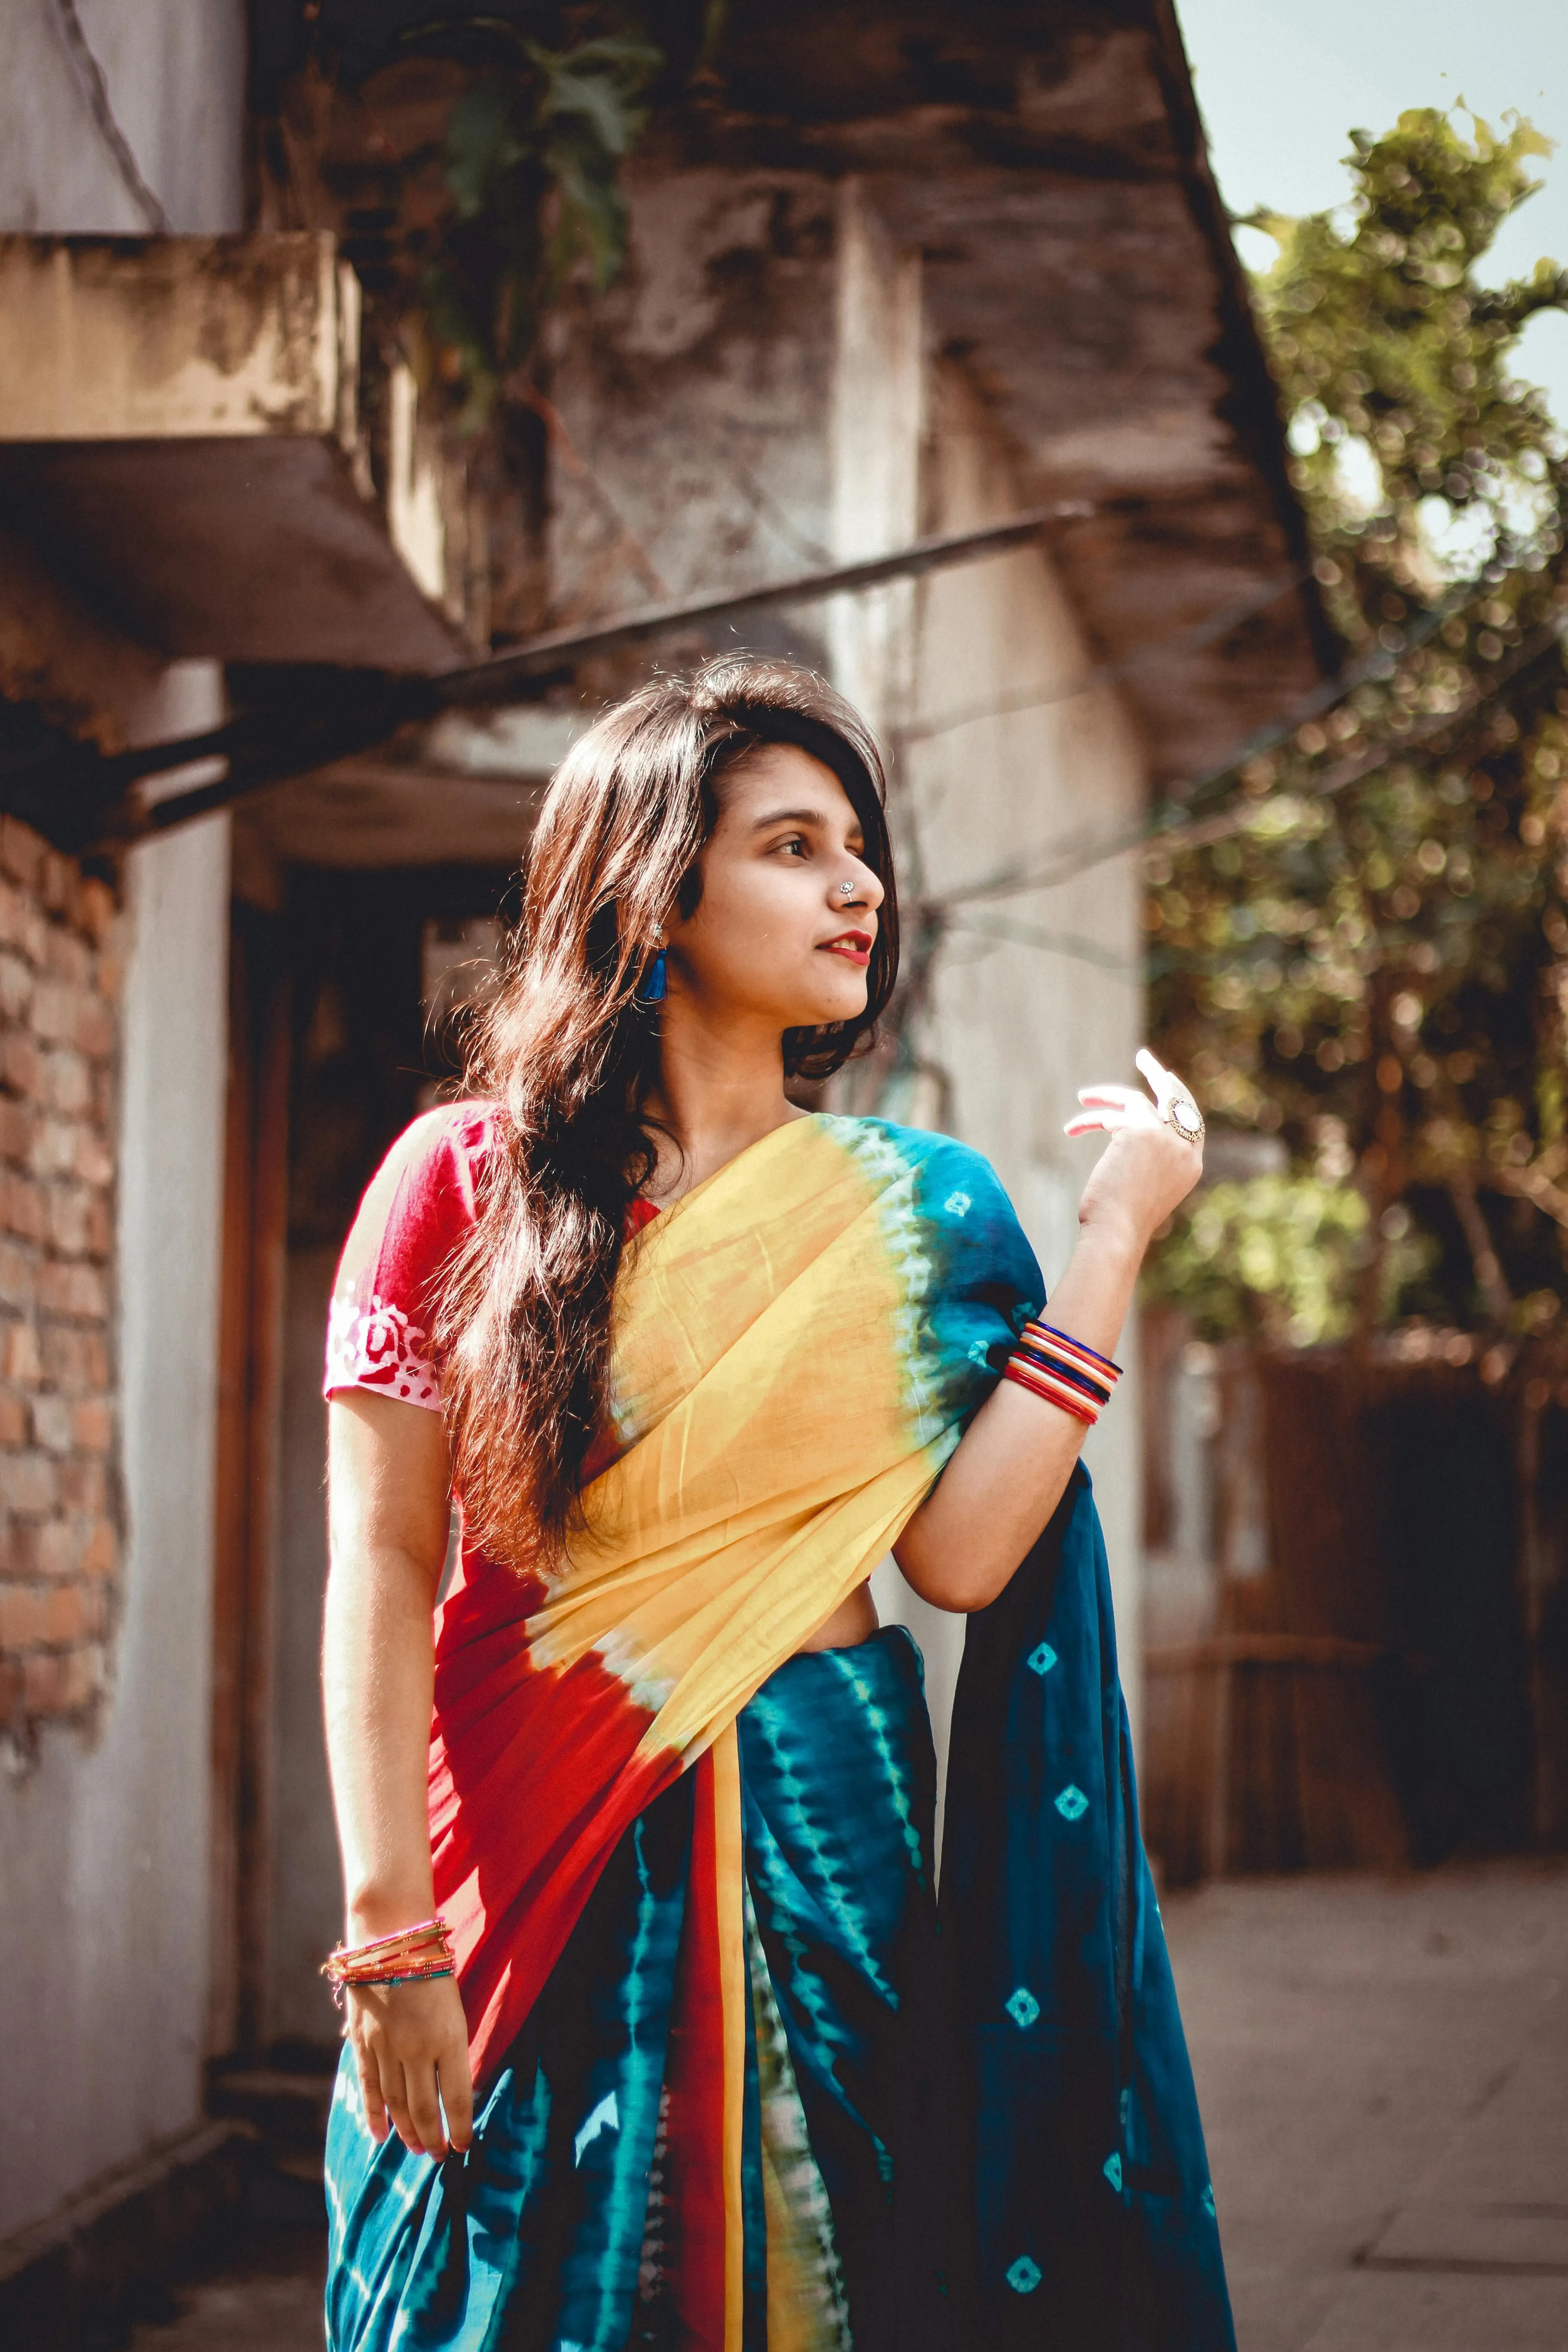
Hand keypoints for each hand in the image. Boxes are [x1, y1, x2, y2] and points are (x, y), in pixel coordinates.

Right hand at [346, 1973, 473, 2159]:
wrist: (392, 1939)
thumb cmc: (432, 1970)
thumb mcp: (455, 2009)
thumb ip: (453, 2049)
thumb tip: (453, 2091)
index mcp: (449, 2038)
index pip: (458, 2097)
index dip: (461, 2127)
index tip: (464, 2146)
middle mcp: (417, 2048)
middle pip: (425, 2108)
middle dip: (434, 2137)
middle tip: (440, 2156)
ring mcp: (386, 2048)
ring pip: (397, 2104)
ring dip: (408, 2131)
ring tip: (418, 2148)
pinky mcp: (363, 2043)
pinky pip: (369, 2088)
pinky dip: (374, 2115)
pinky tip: (381, 2136)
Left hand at [1065, 1048, 1203, 1253]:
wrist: (1117, 1233)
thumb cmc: (1121, 1223)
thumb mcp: (1141, 1190)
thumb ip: (1145, 1162)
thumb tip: (1122, 1136)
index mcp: (1191, 1166)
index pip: (1190, 1123)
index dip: (1177, 1101)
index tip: (1164, 1083)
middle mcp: (1184, 1149)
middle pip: (1176, 1099)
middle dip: (1159, 1075)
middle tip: (1144, 1056)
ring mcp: (1164, 1137)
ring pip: (1135, 1100)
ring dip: (1107, 1096)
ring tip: (1083, 1097)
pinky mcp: (1139, 1130)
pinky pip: (1110, 1114)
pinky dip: (1089, 1120)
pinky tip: (1072, 1130)